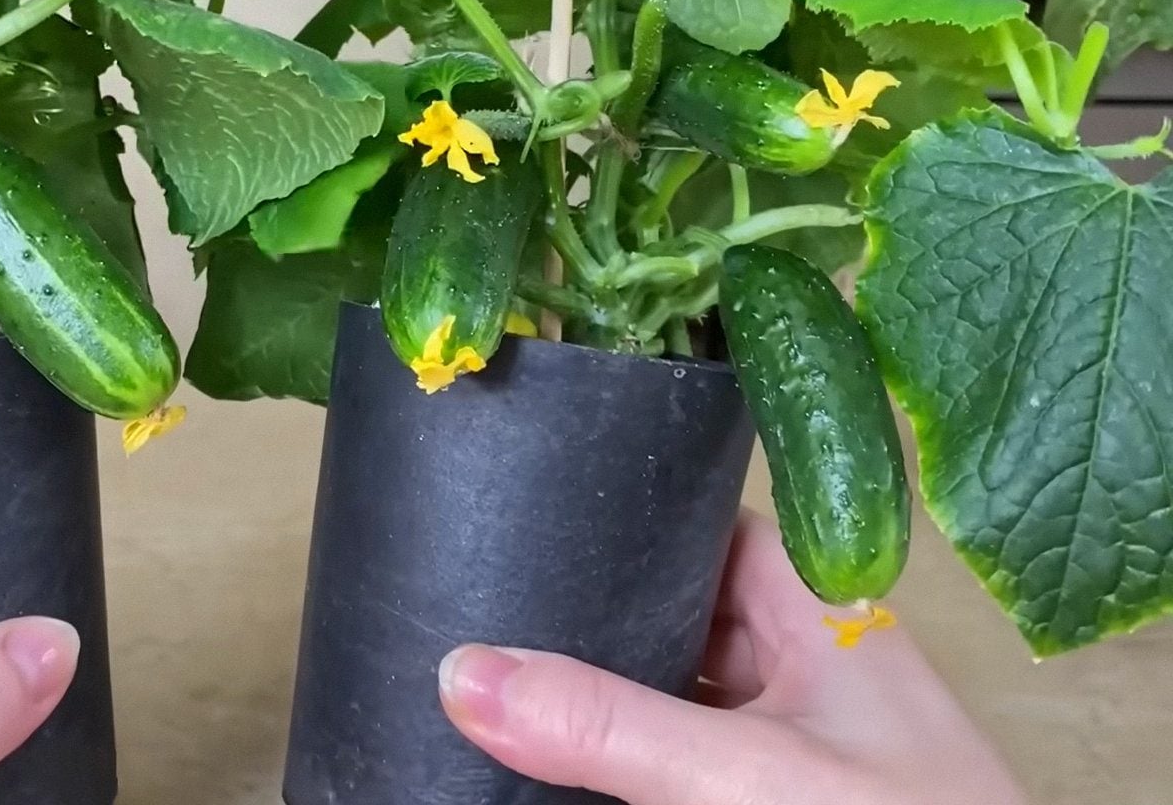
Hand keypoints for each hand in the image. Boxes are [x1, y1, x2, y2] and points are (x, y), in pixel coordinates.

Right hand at [438, 512, 1027, 804]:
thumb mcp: (739, 778)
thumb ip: (606, 727)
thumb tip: (463, 672)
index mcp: (824, 617)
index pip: (707, 529)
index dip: (627, 517)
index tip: (529, 510)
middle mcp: (808, 673)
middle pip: (674, 613)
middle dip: (591, 615)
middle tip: (484, 604)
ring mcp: (790, 750)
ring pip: (670, 696)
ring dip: (599, 699)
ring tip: (498, 679)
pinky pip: (675, 767)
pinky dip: (619, 766)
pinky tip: (554, 767)